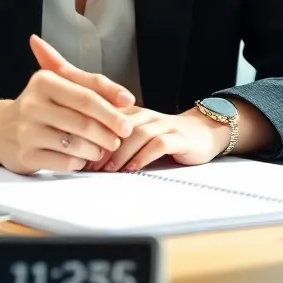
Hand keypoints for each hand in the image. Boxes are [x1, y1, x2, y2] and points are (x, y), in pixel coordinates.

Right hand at [0, 35, 136, 173]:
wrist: (0, 129)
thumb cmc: (42, 105)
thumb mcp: (62, 85)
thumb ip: (95, 85)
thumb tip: (127, 99)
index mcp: (44, 81)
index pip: (88, 95)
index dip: (112, 106)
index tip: (131, 111)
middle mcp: (32, 104)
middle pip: (84, 121)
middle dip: (108, 131)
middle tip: (120, 137)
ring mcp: (27, 131)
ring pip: (76, 143)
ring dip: (96, 149)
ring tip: (102, 148)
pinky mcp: (25, 156)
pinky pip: (65, 162)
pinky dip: (80, 162)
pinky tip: (82, 158)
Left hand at [89, 106, 230, 172]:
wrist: (203, 132)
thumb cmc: (166, 137)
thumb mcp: (139, 134)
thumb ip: (117, 140)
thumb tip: (86, 157)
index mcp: (134, 113)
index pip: (108, 118)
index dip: (92, 134)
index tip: (79, 153)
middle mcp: (148, 116)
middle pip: (121, 125)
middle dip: (103, 146)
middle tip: (90, 165)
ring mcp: (165, 125)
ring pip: (139, 134)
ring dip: (122, 153)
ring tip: (109, 169)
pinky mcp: (180, 138)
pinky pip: (160, 144)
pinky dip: (144, 156)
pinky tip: (134, 168)